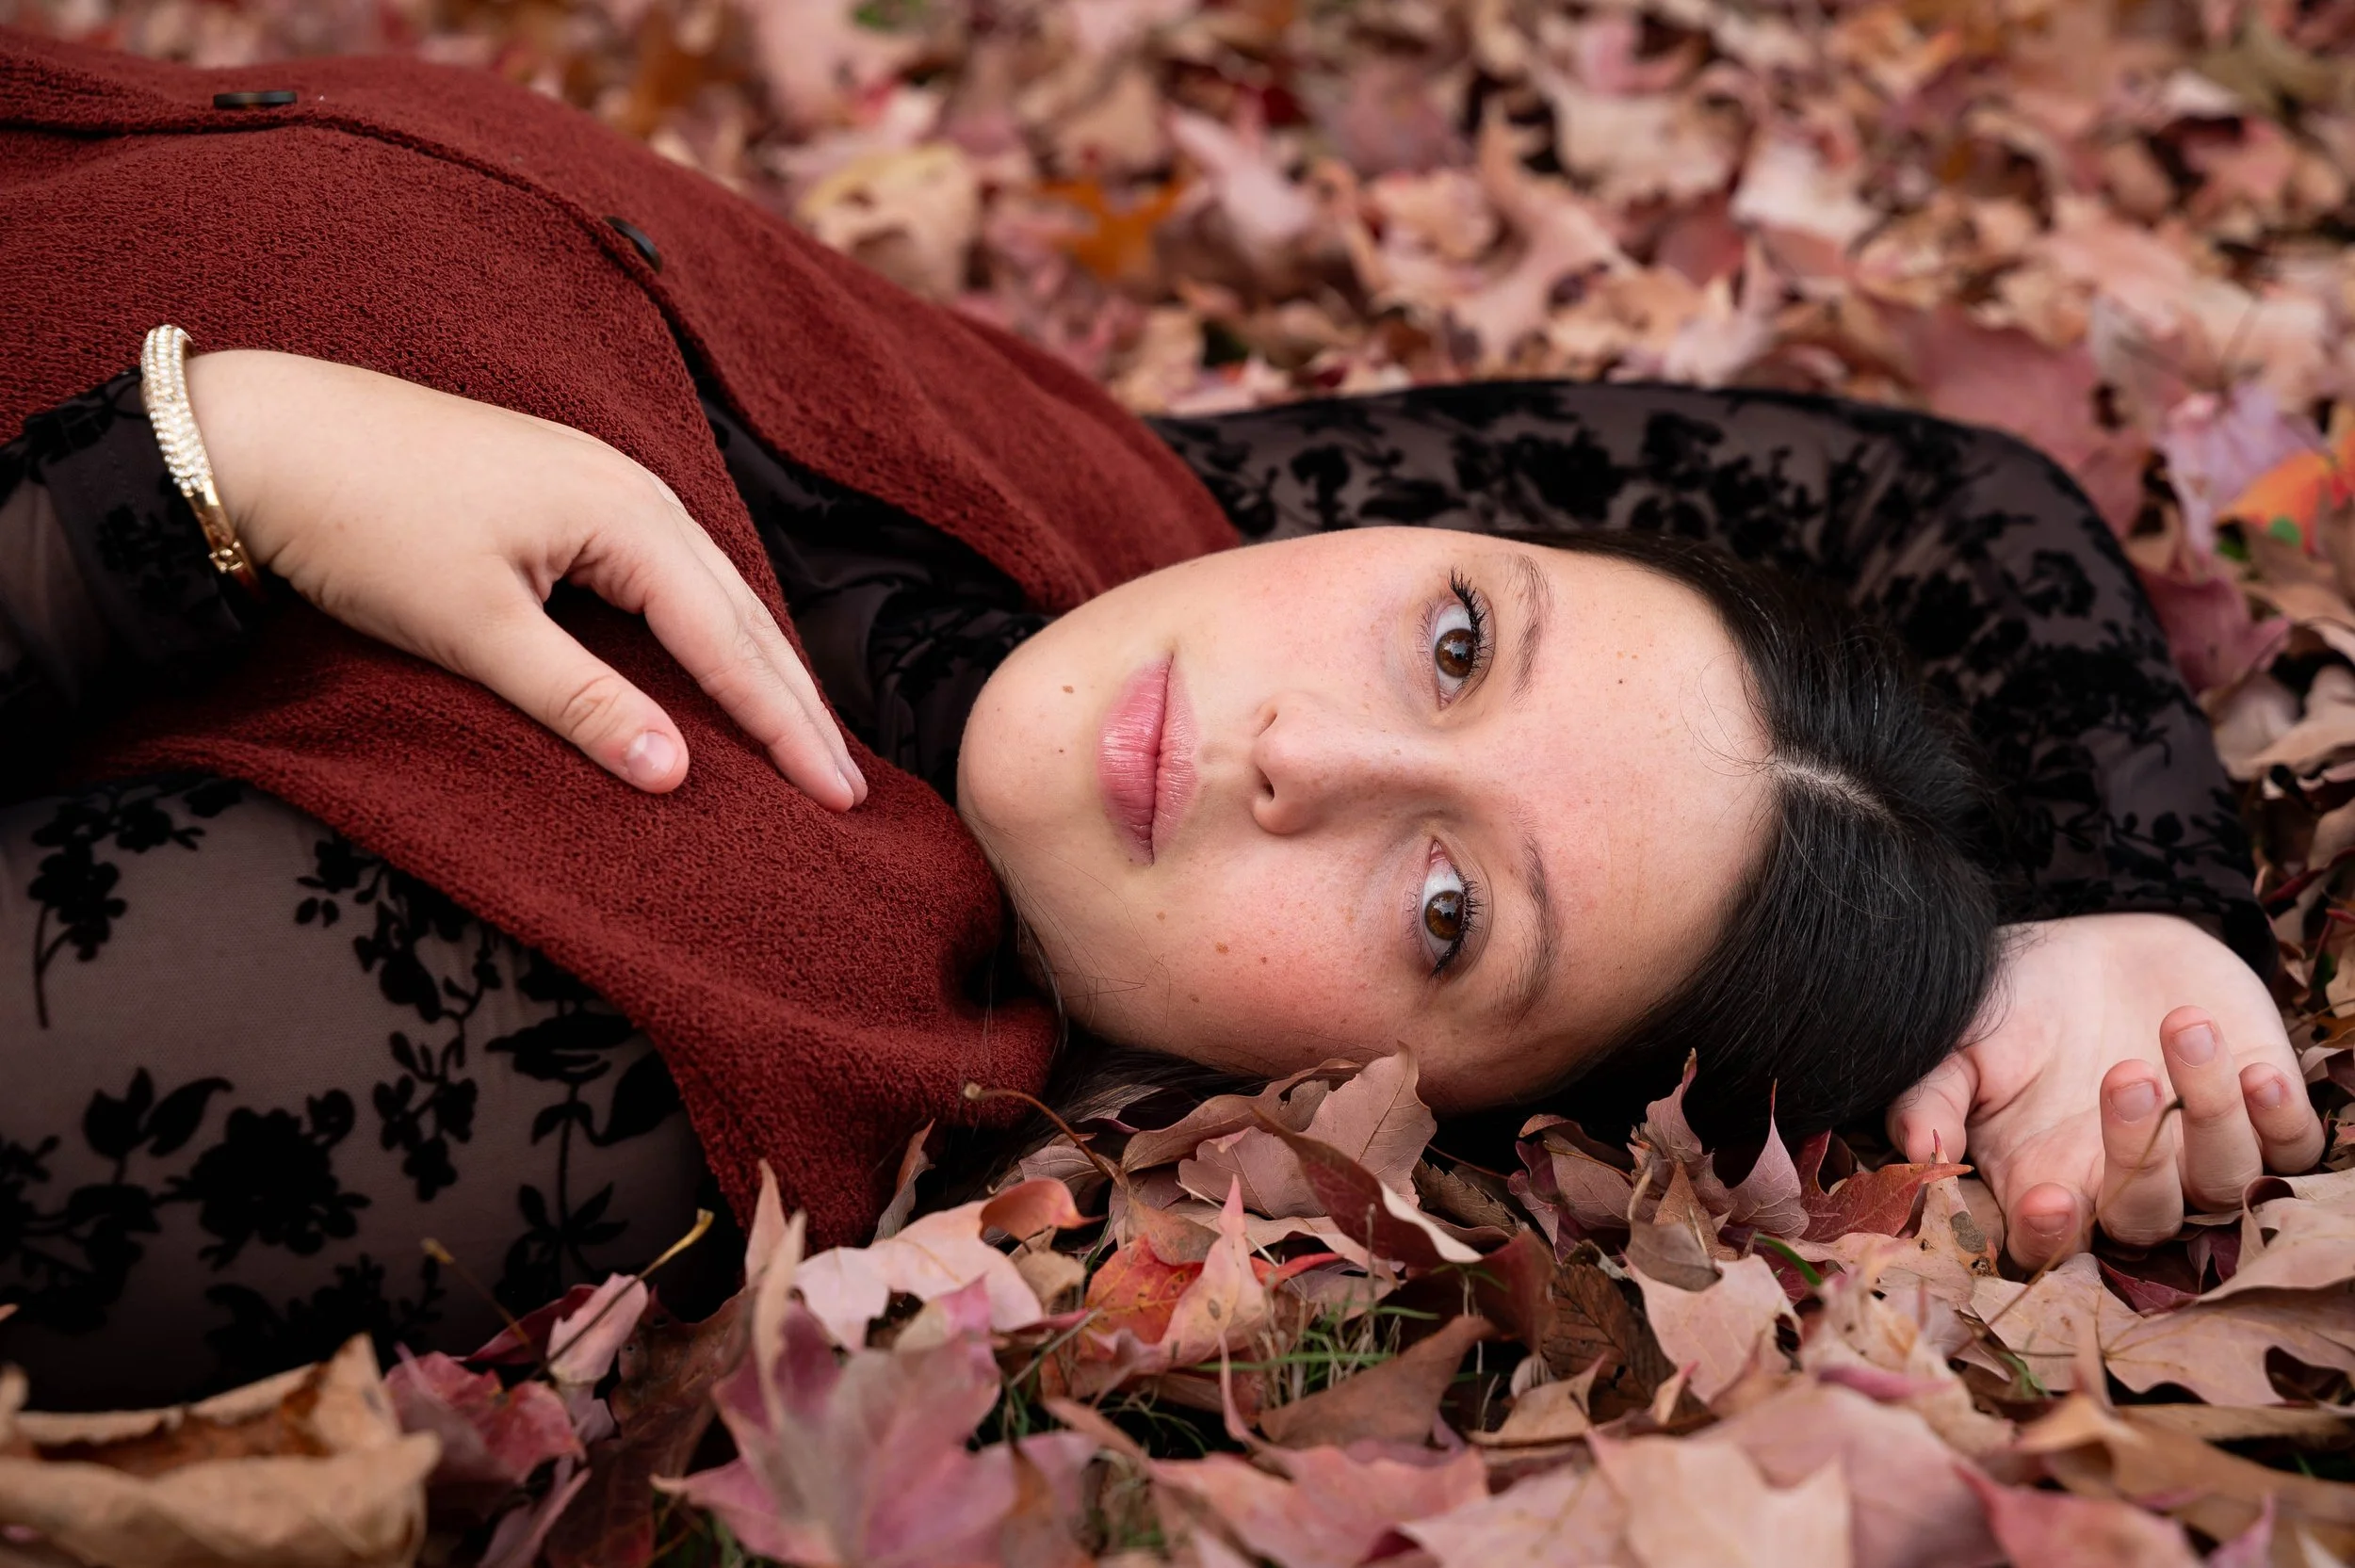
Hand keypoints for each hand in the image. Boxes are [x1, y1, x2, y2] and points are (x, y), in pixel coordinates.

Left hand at [186, 349, 865, 807]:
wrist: (266, 435)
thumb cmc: (366, 524)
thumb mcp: (476, 629)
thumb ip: (582, 702)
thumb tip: (675, 776)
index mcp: (627, 516)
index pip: (731, 644)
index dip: (787, 727)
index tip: (837, 796)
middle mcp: (635, 489)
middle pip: (742, 613)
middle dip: (797, 701)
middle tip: (846, 783)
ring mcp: (603, 481)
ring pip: (712, 588)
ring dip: (761, 665)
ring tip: (804, 732)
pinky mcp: (567, 489)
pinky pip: (672, 571)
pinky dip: (710, 629)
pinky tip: (717, 659)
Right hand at [1886, 913, 2322, 1266]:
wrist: (2099, 943)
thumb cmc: (2019, 999)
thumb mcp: (1962, 1040)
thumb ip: (1933, 1098)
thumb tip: (1922, 1155)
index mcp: (2046, 1179)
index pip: (2051, 1245)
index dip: (2054, 1238)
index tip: (2050, 1196)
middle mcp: (2126, 1182)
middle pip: (2147, 1218)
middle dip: (2139, 1151)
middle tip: (2125, 1072)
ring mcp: (2198, 1154)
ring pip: (2224, 1181)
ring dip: (2212, 1109)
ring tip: (2183, 1024)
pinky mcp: (2265, 1118)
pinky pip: (2293, 1151)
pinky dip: (2279, 1116)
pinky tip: (2255, 1067)